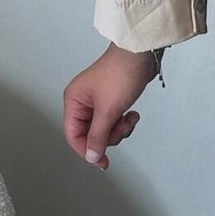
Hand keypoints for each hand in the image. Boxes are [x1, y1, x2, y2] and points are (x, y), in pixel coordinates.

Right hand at [63, 42, 157, 170]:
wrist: (140, 54)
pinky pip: (114, 120)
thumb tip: (92, 156)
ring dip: (119, 128)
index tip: (101, 161)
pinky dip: (124, 121)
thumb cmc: (121, 72)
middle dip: (109, 135)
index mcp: (74, 101)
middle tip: (120, 127)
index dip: (86, 150)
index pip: (73, 135)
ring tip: (128, 118)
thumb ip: (98, 136)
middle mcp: (82, 101)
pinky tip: (132, 114)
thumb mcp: (108, 110)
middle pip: (90, 134)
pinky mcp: (111, 99)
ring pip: (104, 129)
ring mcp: (97, 100)